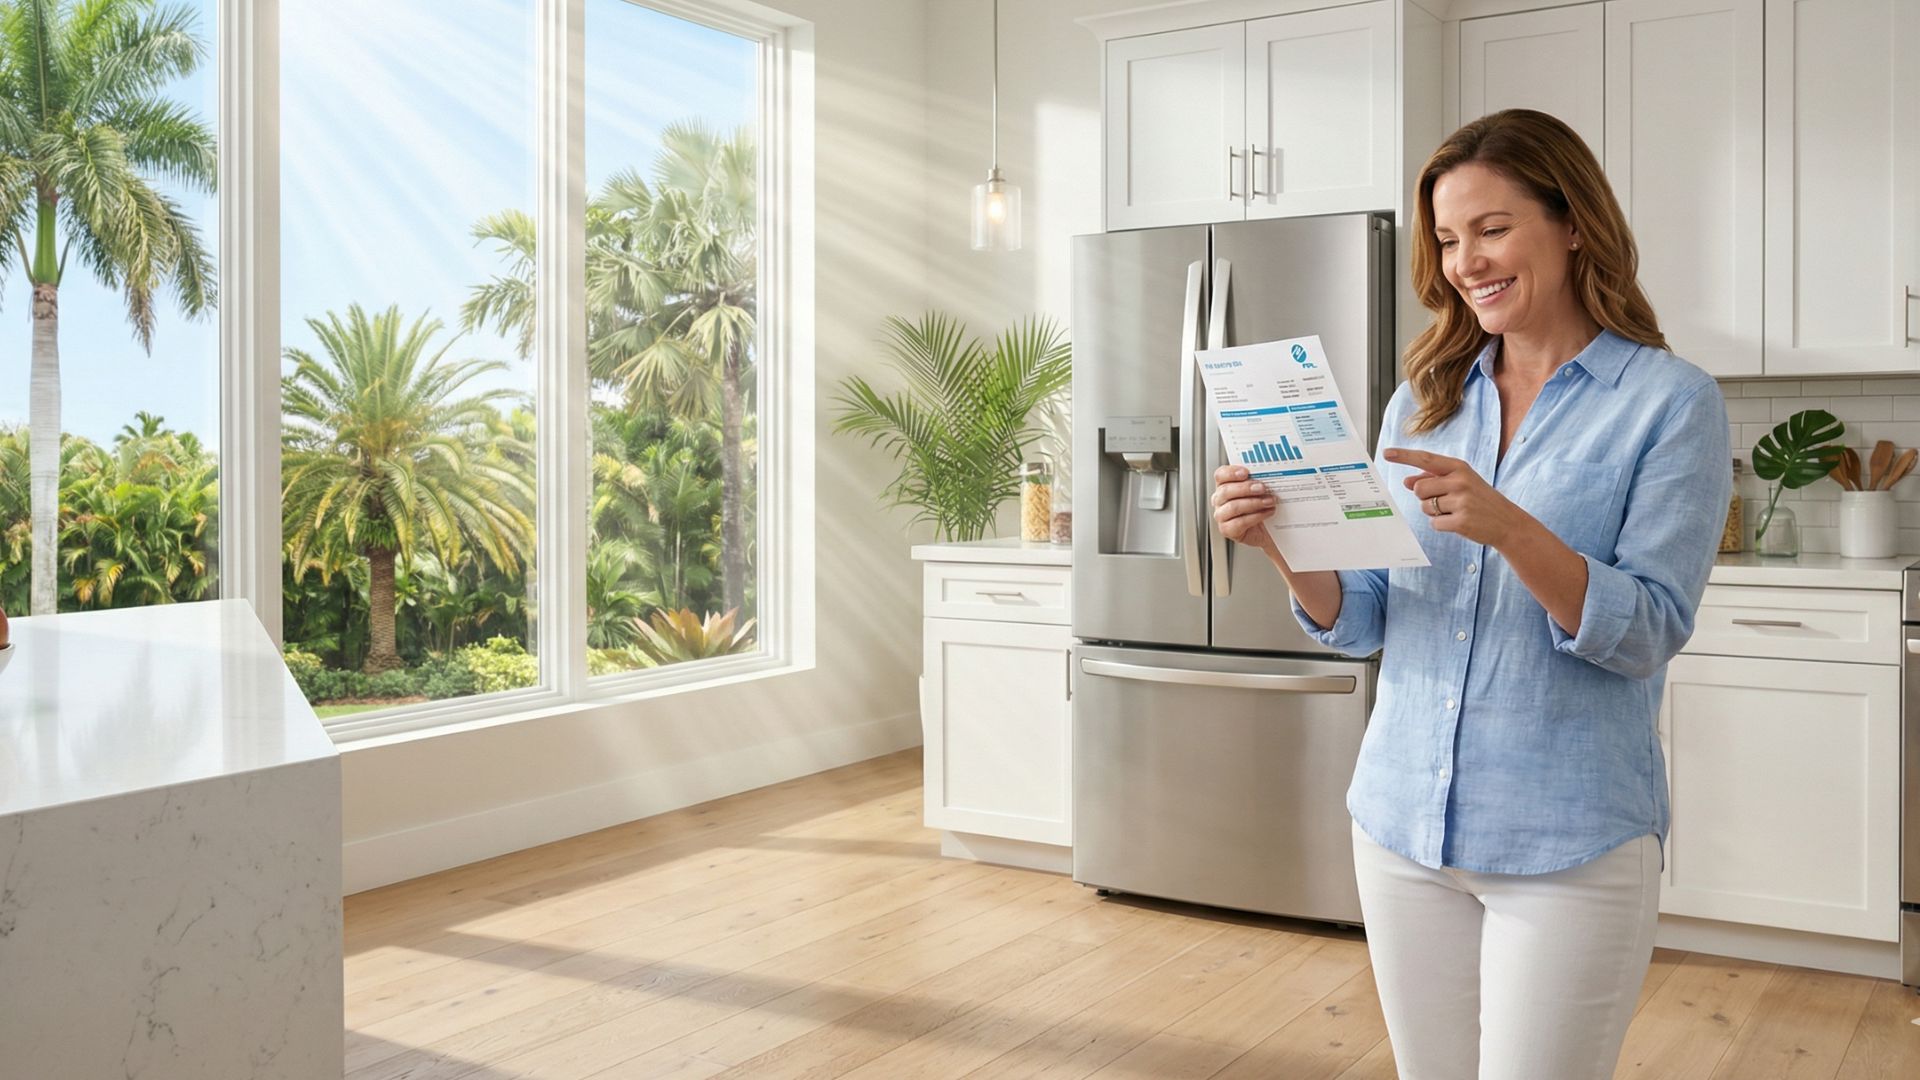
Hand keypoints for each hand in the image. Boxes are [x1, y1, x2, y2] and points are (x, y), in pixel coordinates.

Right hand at [1211, 464, 1277, 551]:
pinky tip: (1267, 512)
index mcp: (1224, 486)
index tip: (1246, 473)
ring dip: (1254, 503)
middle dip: (1246, 488)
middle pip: (1225, 491)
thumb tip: (1267, 473)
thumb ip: (1258, 480)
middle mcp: (1220, 500)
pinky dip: (1256, 516)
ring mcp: (1221, 516)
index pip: (1220, 475)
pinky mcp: (1227, 530)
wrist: (1268, 529)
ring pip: (1233, 507)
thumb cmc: (1262, 507)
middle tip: (1262, 488)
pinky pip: (1239, 522)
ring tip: (1269, 501)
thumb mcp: (1260, 490)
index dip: (1231, 473)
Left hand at [1384, 447, 1527, 548]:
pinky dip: (1442, 525)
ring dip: (1434, 512)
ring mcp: (1461, 501)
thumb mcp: (1461, 483)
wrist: (1507, 522)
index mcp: (1459, 468)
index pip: (1426, 459)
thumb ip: (1434, 479)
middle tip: (1445, 501)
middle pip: (1419, 488)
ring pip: (1425, 507)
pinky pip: (1434, 523)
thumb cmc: (1480, 500)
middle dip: (1425, 497)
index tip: (1386, 453)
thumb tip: (1407, 481)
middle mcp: (1460, 481)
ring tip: (1455, 511)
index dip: (1404, 456)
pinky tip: (1458, 522)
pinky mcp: (1461, 521)